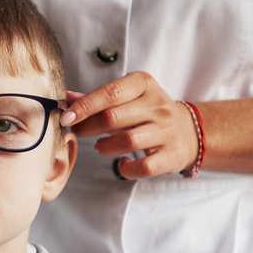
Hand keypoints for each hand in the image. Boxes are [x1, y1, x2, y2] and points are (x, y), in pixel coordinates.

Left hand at [60, 71, 197, 178]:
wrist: (187, 131)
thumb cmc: (147, 112)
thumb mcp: (126, 97)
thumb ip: (96, 98)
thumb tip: (66, 98)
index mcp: (144, 84)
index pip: (110, 93)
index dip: (84, 106)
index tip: (66, 118)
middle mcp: (158, 105)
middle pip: (114, 117)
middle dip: (89, 127)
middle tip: (79, 132)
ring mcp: (168, 131)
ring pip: (128, 141)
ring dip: (105, 147)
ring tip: (100, 146)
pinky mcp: (172, 155)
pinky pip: (144, 167)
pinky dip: (127, 169)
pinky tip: (121, 163)